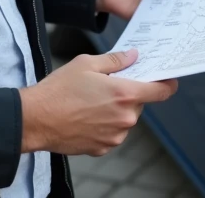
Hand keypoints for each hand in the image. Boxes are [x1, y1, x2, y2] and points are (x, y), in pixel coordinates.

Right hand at [19, 50, 177, 155]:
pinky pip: (112, 133)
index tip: (168, 80)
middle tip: (107, 85)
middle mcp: (124, 118)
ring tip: (90, 102)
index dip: (167, 84)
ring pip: (124, 119)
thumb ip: (115, 60)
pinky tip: (85, 116)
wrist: (35, 119)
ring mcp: (114, 136)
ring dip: (115, 110)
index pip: (160, 91)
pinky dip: (104, 125)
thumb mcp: (87, 64)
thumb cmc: (59, 90)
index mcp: (124, 94)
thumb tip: (133, 56)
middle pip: (138, 103)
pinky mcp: (102, 148)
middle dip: (128, 93)